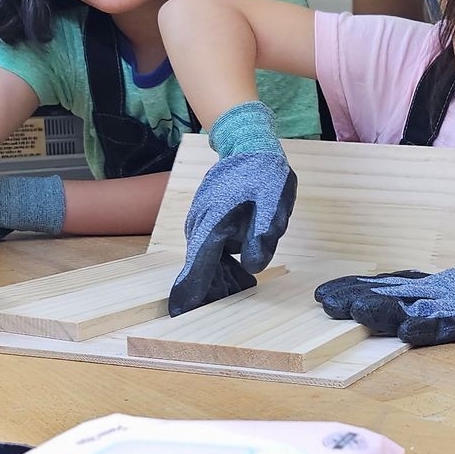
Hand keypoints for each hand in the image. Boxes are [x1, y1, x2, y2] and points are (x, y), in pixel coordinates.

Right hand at [167, 102, 295, 315]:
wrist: (249, 142)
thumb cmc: (264, 172)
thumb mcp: (274, 201)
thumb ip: (264, 233)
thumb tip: (254, 266)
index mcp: (215, 220)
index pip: (199, 261)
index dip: (191, 287)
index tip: (180, 309)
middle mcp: (201, 223)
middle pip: (199, 264)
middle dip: (206, 288)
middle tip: (210, 310)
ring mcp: (201, 220)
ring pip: (204, 257)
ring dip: (214, 276)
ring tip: (230, 294)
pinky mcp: (206, 219)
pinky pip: (208, 247)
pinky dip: (216, 262)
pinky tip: (233, 275)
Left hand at [314, 251, 454, 346]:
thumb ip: (436, 300)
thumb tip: (404, 315)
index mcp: (437, 286)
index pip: (389, 286)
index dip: (358, 287)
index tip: (328, 290)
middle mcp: (440, 293)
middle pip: (391, 294)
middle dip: (357, 297)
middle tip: (323, 299)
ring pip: (413, 308)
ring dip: (382, 310)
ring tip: (352, 310)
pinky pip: (450, 326)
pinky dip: (429, 329)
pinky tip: (408, 333)